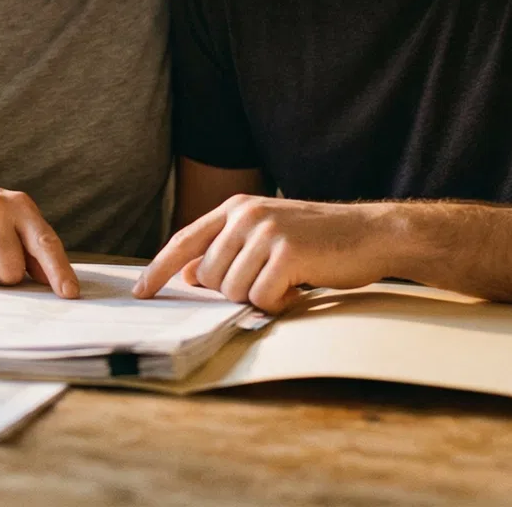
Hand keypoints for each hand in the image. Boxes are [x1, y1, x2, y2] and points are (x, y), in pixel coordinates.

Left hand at [132, 195, 386, 312]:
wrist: (371, 234)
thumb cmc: (319, 240)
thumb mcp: (267, 235)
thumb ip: (227, 250)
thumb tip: (187, 275)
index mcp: (236, 209)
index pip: (184, 240)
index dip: (158, 268)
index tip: (141, 291)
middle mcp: (246, 216)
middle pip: (208, 277)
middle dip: (234, 290)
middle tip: (269, 279)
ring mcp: (266, 233)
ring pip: (232, 291)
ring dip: (260, 297)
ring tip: (288, 279)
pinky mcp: (286, 254)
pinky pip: (262, 299)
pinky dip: (280, 303)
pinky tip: (300, 286)